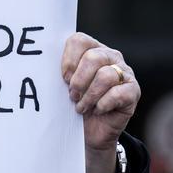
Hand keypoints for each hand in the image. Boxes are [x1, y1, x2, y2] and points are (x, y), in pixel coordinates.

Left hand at [60, 33, 139, 172]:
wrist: (89, 132)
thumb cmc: (72, 102)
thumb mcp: (61, 84)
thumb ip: (56, 70)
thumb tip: (40, 61)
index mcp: (91, 48)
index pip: (79, 40)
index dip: (68, 60)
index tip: (62, 78)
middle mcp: (110, 56)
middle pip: (93, 57)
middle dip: (78, 80)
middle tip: (72, 95)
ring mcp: (125, 72)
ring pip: (105, 76)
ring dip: (89, 95)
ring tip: (81, 106)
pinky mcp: (133, 91)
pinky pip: (118, 93)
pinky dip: (102, 104)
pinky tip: (97, 110)